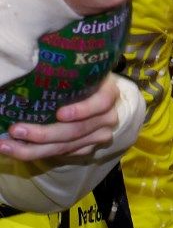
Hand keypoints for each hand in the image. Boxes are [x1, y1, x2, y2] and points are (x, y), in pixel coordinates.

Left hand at [0, 77, 127, 160]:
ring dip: (35, 149)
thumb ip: (62, 75)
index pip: (101, 102)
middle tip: (16, 130)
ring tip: (8, 145)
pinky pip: (65, 154)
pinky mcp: (90, 147)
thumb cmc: (79, 80)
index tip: (59, 114)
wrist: (95, 98)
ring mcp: (100, 134)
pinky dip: (40, 153)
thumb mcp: (77, 74)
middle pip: (77, 130)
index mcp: (108, 93)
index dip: (82, 110)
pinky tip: (19, 150)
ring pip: (67, 147)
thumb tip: (28, 73)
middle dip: (44, 133)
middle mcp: (107, 116)